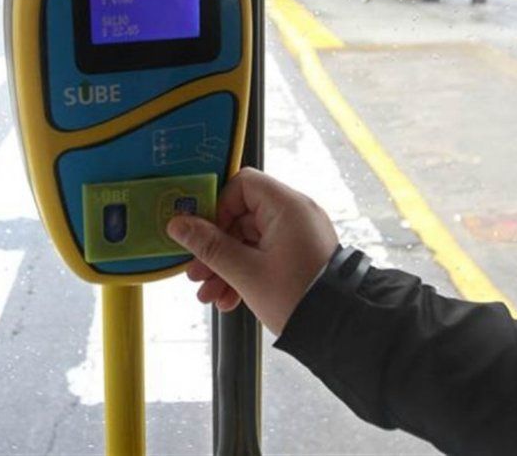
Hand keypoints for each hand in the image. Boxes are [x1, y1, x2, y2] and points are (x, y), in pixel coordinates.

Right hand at [166, 168, 338, 335]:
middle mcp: (295, 214)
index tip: (202, 235)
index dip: (217, 207)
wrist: (339, 331)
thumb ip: (209, 245)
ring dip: (225, 266)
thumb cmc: (297, 297)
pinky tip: (228, 299)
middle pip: (240, 216)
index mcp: (287, 207)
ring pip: (248, 240)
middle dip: (215, 248)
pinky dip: (244, 273)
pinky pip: (263, 254)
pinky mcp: (298, 255)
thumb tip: (178, 224)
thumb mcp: (245, 272)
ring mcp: (297, 235)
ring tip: (208, 294)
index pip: (242, 185)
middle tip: (196, 272)